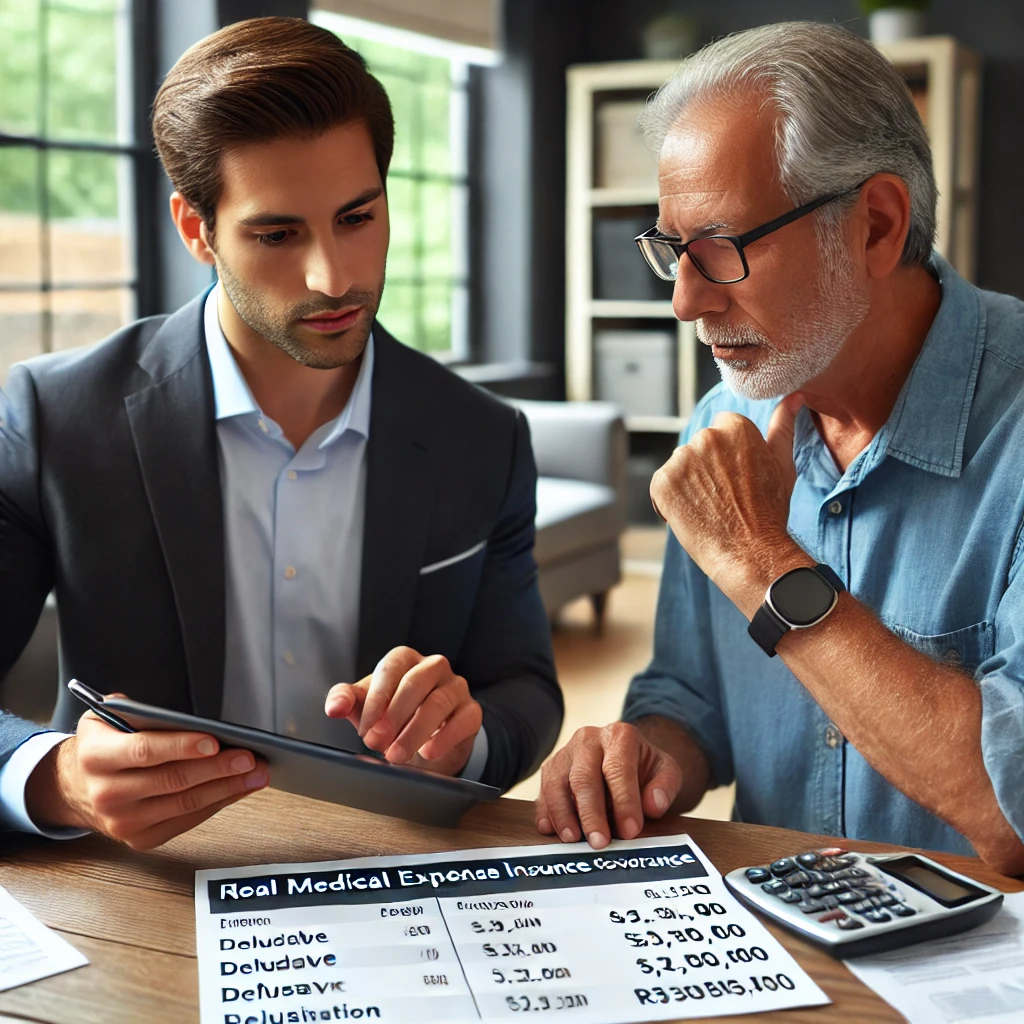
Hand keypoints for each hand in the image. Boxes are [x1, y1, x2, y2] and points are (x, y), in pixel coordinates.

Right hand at [24, 702, 268, 849]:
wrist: (76, 787)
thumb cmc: (102, 745)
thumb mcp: (105, 718)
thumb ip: (137, 711)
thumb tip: (187, 717)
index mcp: (96, 757)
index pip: (145, 751)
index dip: (182, 746)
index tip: (215, 740)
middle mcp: (107, 793)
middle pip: (173, 780)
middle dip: (218, 768)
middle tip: (250, 757)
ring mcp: (124, 822)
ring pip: (185, 803)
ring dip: (227, 788)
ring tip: (255, 774)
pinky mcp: (141, 839)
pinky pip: (187, 820)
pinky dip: (217, 803)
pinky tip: (237, 789)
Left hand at [324, 647, 481, 776]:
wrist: (427, 741)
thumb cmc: (393, 716)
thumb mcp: (365, 707)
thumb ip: (345, 701)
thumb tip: (335, 707)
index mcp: (405, 660)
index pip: (392, 669)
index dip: (377, 698)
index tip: (363, 728)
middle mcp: (433, 667)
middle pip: (416, 683)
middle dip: (393, 715)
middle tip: (375, 742)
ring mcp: (456, 687)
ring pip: (438, 702)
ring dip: (414, 731)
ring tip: (396, 755)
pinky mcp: (471, 711)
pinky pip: (463, 720)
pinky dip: (445, 738)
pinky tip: (427, 752)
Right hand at [535, 723, 682, 849]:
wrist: (628, 758)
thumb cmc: (645, 768)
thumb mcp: (666, 772)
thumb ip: (665, 787)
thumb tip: (653, 805)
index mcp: (620, 735)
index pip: (618, 768)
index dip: (623, 801)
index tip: (630, 830)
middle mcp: (589, 739)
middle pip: (583, 776)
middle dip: (590, 812)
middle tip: (599, 842)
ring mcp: (567, 752)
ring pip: (556, 781)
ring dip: (563, 813)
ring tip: (573, 839)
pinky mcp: (552, 769)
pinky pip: (543, 790)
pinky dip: (546, 812)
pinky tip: (551, 830)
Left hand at [649, 395, 804, 610]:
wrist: (752, 553)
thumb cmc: (770, 512)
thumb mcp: (782, 464)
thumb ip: (782, 427)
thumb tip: (793, 398)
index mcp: (734, 426)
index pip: (721, 429)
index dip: (728, 457)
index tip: (737, 478)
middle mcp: (706, 437)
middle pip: (699, 448)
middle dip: (707, 469)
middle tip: (726, 498)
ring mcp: (682, 460)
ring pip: (680, 468)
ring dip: (688, 485)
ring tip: (710, 509)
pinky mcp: (663, 482)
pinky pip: (661, 487)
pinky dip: (670, 503)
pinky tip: (693, 516)